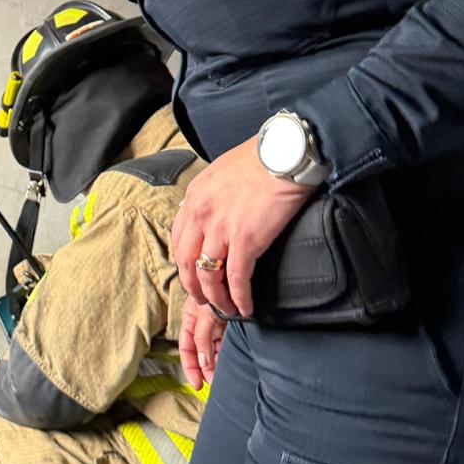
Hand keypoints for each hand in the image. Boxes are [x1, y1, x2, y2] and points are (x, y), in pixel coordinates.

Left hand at [170, 135, 313, 317]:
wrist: (285, 153)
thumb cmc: (261, 158)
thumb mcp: (221, 172)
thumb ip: (212, 195)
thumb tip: (214, 210)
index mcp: (195, 197)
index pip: (178, 239)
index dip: (184, 263)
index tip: (193, 275)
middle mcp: (201, 214)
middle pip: (186, 263)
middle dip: (193, 288)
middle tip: (204, 301)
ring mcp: (221, 229)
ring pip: (208, 276)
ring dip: (216, 299)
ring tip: (226, 310)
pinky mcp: (246, 240)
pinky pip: (237, 279)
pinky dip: (239, 298)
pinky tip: (245, 307)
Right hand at [178, 295, 225, 389]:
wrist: (237, 273)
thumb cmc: (215, 287)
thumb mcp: (204, 313)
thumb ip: (201, 337)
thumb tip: (203, 363)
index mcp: (191, 317)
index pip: (187, 348)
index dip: (190, 366)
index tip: (198, 385)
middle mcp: (202, 322)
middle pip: (201, 351)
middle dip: (206, 369)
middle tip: (215, 384)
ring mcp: (217, 323)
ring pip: (214, 349)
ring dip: (218, 363)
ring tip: (225, 377)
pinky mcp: (231, 323)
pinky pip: (227, 342)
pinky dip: (228, 353)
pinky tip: (233, 363)